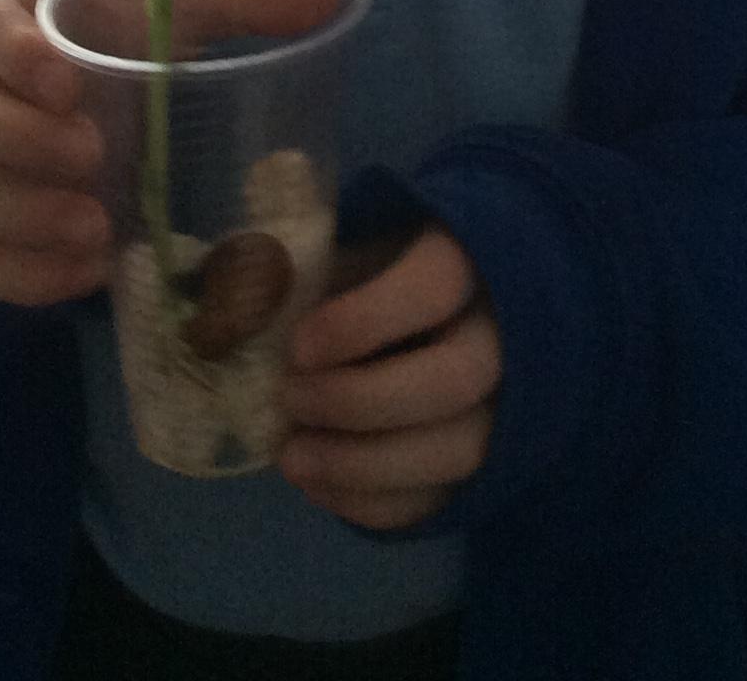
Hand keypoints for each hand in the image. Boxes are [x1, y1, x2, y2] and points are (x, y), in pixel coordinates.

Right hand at [0, 0, 342, 308]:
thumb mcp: (180, 9)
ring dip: (17, 211)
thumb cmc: (134, 34)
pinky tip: (85, 271)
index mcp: (9, 10)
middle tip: (93, 156)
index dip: (11, 50)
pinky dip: (21, 271)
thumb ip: (243, 0)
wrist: (104, 95)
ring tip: (96, 226)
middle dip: (14, 137)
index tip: (70, 81)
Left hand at [280, 229, 500, 530]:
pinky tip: (318, 484)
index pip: (437, 285)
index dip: (366, 320)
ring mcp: (507, 406)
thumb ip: (308, 266)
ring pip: (456, 452)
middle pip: (453, 380)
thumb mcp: (355, 244)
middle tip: (290, 397)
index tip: (300, 345)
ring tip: (290, 457)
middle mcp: (507, 333)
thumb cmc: (387, 268)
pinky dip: (373, 502)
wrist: (450, 308)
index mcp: (474, 256)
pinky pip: (442, 499)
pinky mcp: (488, 465)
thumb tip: (239, 301)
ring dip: (362, 465)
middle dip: (359, 400)